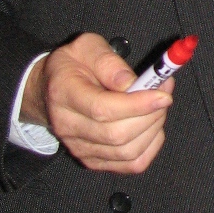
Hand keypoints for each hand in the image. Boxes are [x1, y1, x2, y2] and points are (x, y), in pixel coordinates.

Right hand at [21, 32, 173, 172]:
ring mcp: (79, 148)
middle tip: (164, 93)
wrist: (50, 90)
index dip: (138, 104)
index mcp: (64, 94)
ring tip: (157, 106)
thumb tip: (131, 83)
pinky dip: (150, 146)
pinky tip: (151, 126)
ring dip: (153, 129)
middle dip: (151, 115)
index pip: (102, 109)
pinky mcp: (93, 161)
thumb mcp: (87, 48)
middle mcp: (68, 126)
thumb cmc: (72, 66)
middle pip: (117, 135)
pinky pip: (131, 164)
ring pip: (128, 152)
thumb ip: (109, 62)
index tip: (163, 94)